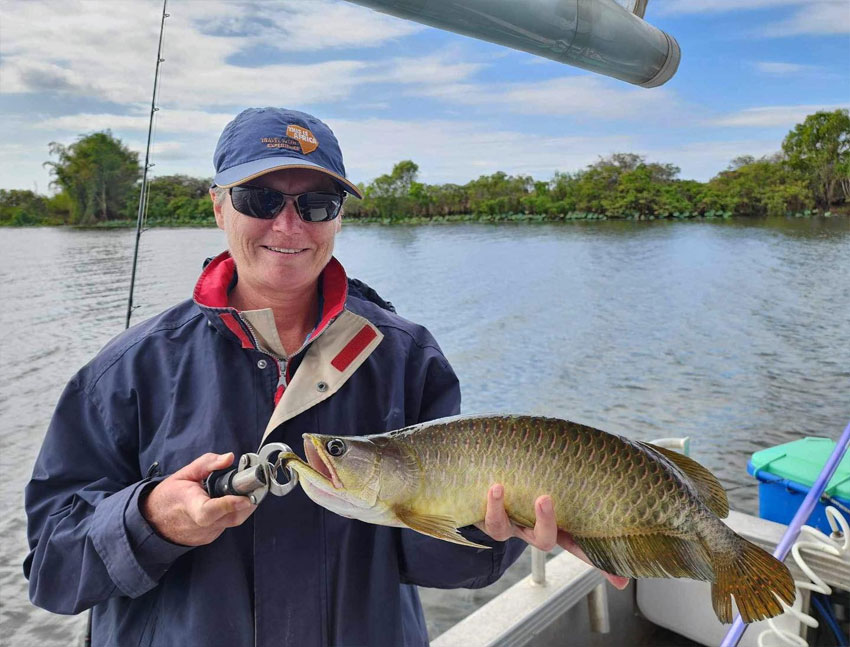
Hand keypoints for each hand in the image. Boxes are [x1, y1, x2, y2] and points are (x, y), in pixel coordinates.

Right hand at [141, 452, 255, 545]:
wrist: (154, 521)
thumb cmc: (170, 495)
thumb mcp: (185, 473)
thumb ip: (208, 463)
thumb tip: (229, 457)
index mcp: (189, 506)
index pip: (209, 511)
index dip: (229, 505)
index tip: (245, 498)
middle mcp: (199, 525)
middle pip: (230, 518)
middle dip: (248, 502)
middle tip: (255, 487)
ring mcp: (205, 534)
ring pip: (232, 522)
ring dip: (242, 507)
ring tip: (241, 492)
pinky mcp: (210, 538)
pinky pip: (227, 525)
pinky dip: (232, 513)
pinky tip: (229, 503)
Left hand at [475, 484, 629, 589]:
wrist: (484, 483)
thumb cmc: (528, 482)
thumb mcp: (549, 482)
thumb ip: (570, 479)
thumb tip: (598, 457)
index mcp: (556, 524)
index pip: (581, 545)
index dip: (600, 562)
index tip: (621, 579)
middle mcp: (531, 529)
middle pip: (546, 539)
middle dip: (546, 522)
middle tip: (545, 499)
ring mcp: (509, 526)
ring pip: (506, 530)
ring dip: (500, 510)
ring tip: (501, 488)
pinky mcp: (487, 520)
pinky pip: (488, 519)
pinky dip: (490, 503)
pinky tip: (494, 487)